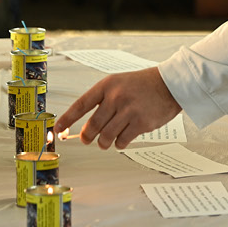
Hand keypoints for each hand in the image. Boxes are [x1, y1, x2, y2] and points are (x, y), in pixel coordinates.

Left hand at [53, 67, 181, 149]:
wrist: (171, 84)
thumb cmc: (143, 84)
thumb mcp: (119, 83)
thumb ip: (103, 99)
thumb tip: (86, 123)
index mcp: (108, 86)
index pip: (81, 105)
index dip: (66, 119)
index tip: (56, 130)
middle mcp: (117, 97)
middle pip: (93, 125)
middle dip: (87, 136)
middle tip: (87, 139)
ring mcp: (129, 111)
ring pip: (106, 136)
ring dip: (103, 143)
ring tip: (104, 142)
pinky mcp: (141, 123)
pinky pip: (123, 140)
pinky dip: (119, 143)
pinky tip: (121, 140)